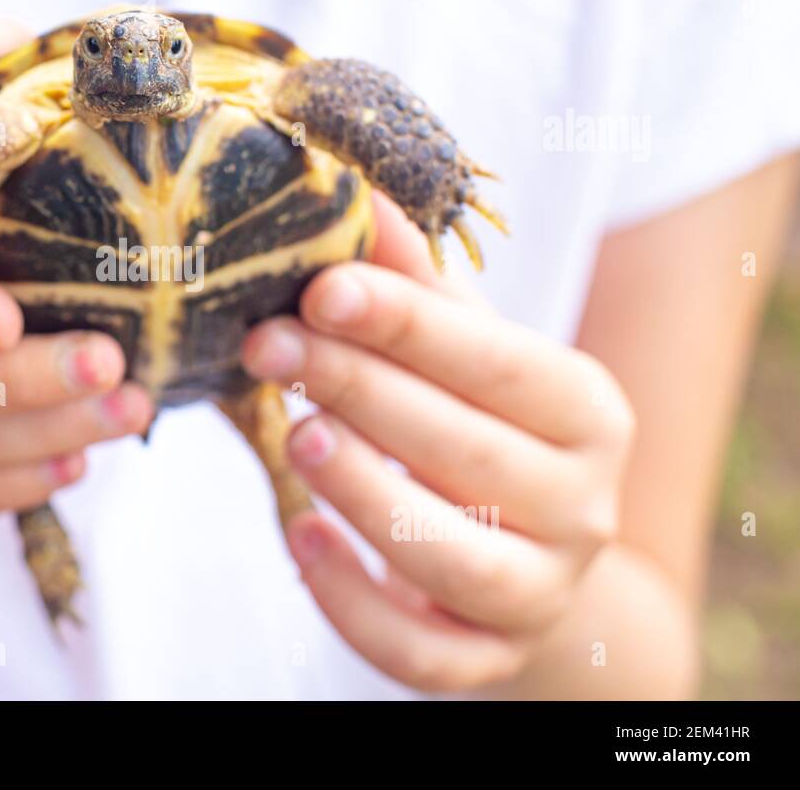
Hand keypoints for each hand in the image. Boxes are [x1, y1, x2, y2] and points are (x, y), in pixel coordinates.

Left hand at [242, 193, 634, 691]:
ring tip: (293, 434)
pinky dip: (354, 602)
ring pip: (453, 557)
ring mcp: (541, 593)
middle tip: (267, 345)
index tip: (320, 288)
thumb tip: (356, 194)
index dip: (404, 323)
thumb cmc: (482, 429)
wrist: (530, 557)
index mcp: (586, 411)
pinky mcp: (488, 657)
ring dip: (365, 492)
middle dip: (357, 390)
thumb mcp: (465, 355)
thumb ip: (417, 287)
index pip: (494, 361)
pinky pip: (419, 650)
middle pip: (466, 450)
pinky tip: (299, 539)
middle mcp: (583, 507)